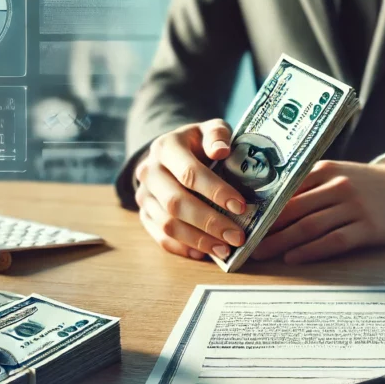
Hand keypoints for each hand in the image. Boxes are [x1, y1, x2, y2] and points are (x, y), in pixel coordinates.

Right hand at [134, 119, 246, 259]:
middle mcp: (149, 171)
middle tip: (237, 236)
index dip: (215, 191)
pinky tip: (205, 253)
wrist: (173, 152)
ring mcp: (144, 195)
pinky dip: (183, 248)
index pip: (189, 173)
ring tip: (225, 249)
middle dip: (209, 222)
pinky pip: (160, 237)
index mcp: (166, 147)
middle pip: (176, 203)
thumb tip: (221, 150)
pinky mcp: (144, 214)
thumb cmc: (199, 143)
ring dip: (198, 240)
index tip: (240, 206)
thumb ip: (217, 135)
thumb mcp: (210, 130)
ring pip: (167, 224)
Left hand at [251, 160, 384, 263]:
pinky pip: (333, 240)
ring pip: (310, 226)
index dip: (263, 208)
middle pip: (294, 210)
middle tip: (246, 243)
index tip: (244, 222)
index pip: (287, 191)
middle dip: (266, 229)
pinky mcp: (368, 227)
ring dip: (282, 242)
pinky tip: (293, 258)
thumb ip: (307, 187)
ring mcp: (354, 207)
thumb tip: (268, 207)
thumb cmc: (363, 185)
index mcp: (324, 170)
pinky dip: (311, 250)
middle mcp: (338, 186)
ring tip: (262, 253)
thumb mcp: (336, 175)